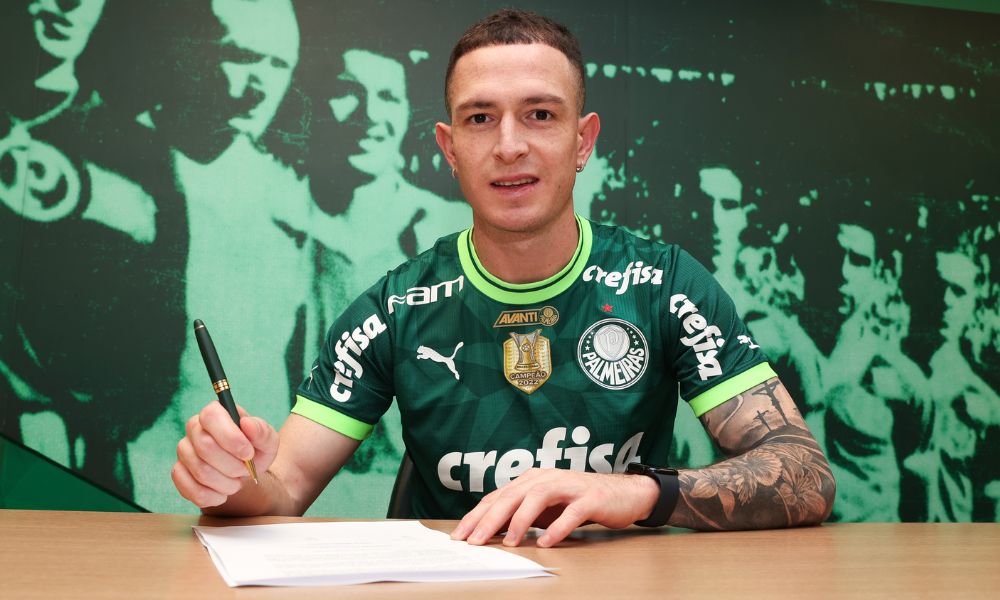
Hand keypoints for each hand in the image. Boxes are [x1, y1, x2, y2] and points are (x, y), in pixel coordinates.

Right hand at [171, 401, 278, 507]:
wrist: (245, 471)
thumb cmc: (255, 450)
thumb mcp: (267, 441)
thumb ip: (261, 432)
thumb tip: (247, 424)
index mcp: (214, 413)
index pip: (211, 416)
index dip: (230, 437)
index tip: (248, 453)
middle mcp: (194, 428)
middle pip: (205, 447)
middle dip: (232, 465)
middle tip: (245, 470)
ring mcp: (184, 451)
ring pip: (201, 472)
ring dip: (227, 483)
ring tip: (237, 481)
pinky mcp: (179, 473)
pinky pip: (192, 490)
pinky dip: (214, 496)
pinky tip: (223, 492)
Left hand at [450, 468, 658, 547]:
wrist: (624, 494)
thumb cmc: (579, 501)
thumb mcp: (546, 509)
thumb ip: (522, 516)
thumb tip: (492, 534)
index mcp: (532, 480)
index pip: (498, 497)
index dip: (477, 515)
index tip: (460, 536)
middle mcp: (547, 478)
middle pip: (512, 496)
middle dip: (490, 519)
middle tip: (474, 541)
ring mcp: (569, 486)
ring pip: (538, 498)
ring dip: (521, 521)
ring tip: (510, 543)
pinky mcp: (591, 498)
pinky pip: (572, 512)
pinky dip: (558, 527)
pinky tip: (547, 542)